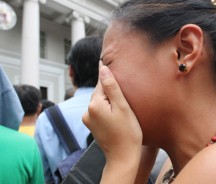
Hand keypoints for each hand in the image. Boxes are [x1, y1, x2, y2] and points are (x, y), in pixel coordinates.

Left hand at [83, 62, 142, 182]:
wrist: (123, 157)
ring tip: (120, 97)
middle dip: (109, 87)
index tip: (103, 58)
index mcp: (94, 104)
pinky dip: (107, 107)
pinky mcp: (92, 125)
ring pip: (100, 101)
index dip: (106, 73)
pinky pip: (99, 110)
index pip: (101, 83)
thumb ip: (112, 87)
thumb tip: (103, 69)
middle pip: (100, 92)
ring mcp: (88, 119)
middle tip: (119, 78)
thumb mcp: (122, 107)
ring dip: (109, 98)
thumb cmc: (128, 132)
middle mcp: (87, 111)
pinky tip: (116, 109)